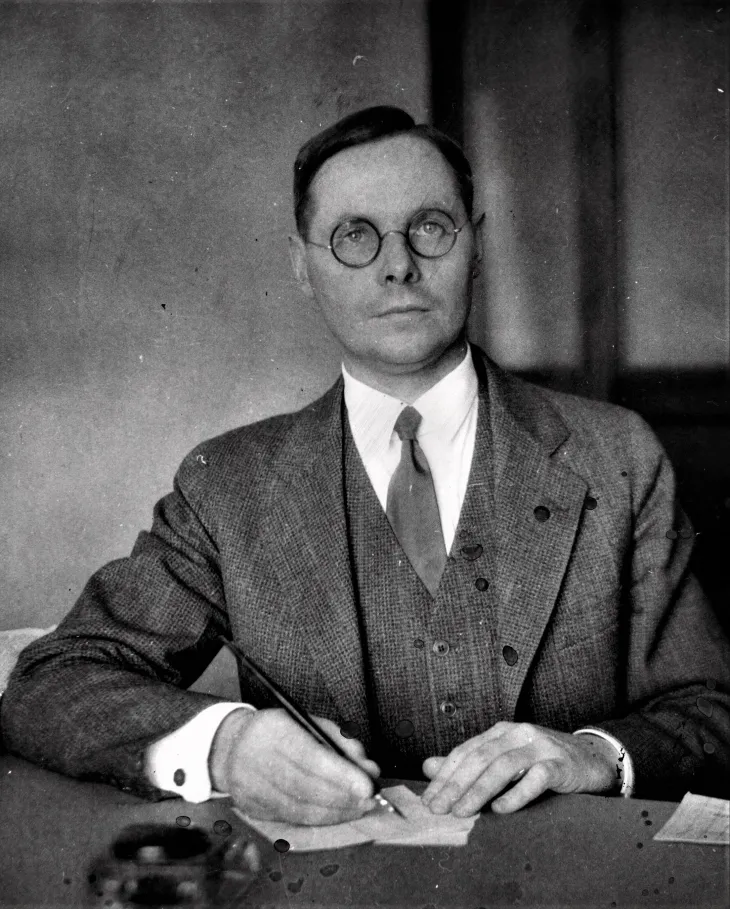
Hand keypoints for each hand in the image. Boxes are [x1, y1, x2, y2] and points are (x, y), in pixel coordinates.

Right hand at [209, 708, 380, 824]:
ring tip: (359, 808)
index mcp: (271, 729)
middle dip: (343, 797)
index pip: (309, 756)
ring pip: (300, 809)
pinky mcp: (251, 809)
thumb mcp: (309, 723)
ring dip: (336, 812)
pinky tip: (337, 814)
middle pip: (305, 787)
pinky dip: (319, 819)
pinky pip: (292, 819)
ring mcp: (250, 788)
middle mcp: (255, 759)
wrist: (232, 745)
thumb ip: (341, 742)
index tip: (368, 786)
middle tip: (371, 800)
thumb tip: (369, 770)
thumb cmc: (280, 731)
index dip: (340, 775)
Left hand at [421, 722, 617, 815]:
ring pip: (503, 766)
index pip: (466, 751)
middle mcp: (518, 734)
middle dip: (456, 784)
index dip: (445, 775)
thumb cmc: (543, 761)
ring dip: (479, 790)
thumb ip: (468, 764)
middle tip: (438, 808)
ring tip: (462, 811)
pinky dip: (516, 794)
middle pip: (480, 757)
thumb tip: (428, 766)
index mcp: (501, 731)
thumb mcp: (504, 758)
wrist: (593, 759)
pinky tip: (501, 810)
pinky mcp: (561, 764)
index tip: (429, 799)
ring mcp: (540, 746)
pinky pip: (536, 778)